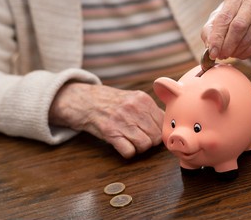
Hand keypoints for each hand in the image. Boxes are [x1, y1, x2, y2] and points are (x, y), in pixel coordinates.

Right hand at [49, 83, 163, 158]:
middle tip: (141, 138)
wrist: (84, 100)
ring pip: (145, 145)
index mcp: (143, 99)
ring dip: (140, 148)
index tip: (153, 133)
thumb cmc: (110, 102)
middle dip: (151, 141)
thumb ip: (149, 109)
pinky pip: (129, 152)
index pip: (163, 122)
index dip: (159, 131)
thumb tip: (166, 124)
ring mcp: (122, 121)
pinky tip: (123, 145)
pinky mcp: (110, 133)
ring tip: (132, 142)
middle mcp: (134, 109)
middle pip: (156, 136)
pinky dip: (128, 152)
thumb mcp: (132, 98)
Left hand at [201, 0, 250, 59]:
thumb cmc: (231, 15)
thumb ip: (209, 31)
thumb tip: (211, 48)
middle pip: (239, 27)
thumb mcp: (217, 18)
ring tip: (229, 54)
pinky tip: (239, 53)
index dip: (217, 37)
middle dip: (228, 45)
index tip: (212, 53)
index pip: (224, 18)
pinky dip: (246, 53)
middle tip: (221, 55)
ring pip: (249, 37)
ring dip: (236, 51)